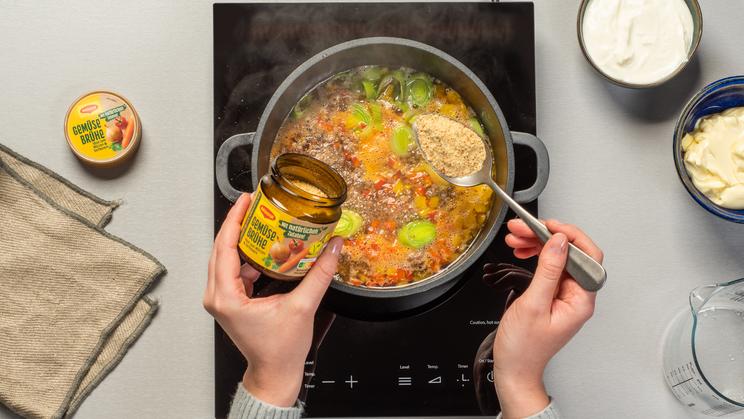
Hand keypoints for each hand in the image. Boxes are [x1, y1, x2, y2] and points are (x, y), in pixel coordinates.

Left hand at [204, 193, 343, 406]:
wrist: (274, 374)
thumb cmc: (280, 350)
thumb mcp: (303, 307)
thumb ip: (320, 274)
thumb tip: (333, 248)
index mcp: (226, 296)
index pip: (225, 246)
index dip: (236, 220)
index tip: (247, 201)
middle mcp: (217, 296)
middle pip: (222, 248)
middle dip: (239, 223)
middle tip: (255, 203)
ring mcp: (221, 299)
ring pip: (226, 257)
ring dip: (242, 238)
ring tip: (260, 220)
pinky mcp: (230, 301)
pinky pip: (233, 269)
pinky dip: (246, 255)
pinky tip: (264, 246)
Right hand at [493, 219, 602, 418]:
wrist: (514, 369)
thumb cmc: (523, 347)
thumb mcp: (533, 304)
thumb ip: (547, 270)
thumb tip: (559, 242)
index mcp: (580, 300)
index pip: (587, 257)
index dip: (570, 236)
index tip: (548, 226)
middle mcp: (577, 296)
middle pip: (570, 254)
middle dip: (545, 236)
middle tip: (521, 229)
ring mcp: (564, 295)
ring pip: (556, 258)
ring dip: (536, 244)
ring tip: (515, 237)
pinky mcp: (552, 295)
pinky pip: (547, 267)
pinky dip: (534, 256)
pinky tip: (521, 251)